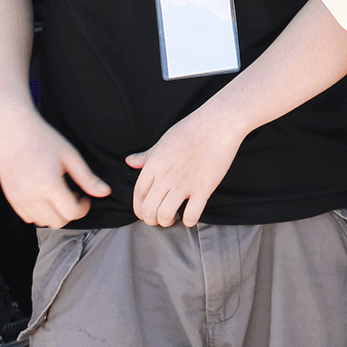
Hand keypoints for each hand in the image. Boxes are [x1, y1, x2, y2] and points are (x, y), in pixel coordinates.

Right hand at [0, 108, 109, 227]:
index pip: (71, 213)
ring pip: (42, 222)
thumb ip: (87, 178)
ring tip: (57, 193)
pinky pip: (27, 217)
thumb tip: (105, 192)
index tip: (84, 196)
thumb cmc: (41, 137)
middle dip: (70, 212)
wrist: (12, 128)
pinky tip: (43, 194)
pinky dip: (38, 212)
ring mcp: (18, 199)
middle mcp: (31, 196)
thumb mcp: (70, 155)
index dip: (83, 207)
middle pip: (57, 222)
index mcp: (48, 185)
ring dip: (54, 213)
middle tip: (72, 194)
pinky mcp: (10, 198)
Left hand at [125, 107, 247, 226]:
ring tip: (173, 218)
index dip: (139, 208)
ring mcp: (184, 183)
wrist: (217, 124)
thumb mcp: (162, 142)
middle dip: (151, 220)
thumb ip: (145, 156)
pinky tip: (190, 215)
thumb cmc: (190, 130)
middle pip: (148, 209)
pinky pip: (191, 215)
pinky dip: (189, 221)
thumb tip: (129, 161)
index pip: (138, 195)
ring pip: (165, 216)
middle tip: (159, 218)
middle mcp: (166, 176)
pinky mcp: (203, 188)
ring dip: (167, 222)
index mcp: (154, 165)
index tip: (145, 212)